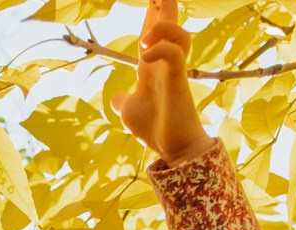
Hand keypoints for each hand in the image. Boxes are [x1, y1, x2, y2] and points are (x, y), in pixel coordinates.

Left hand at [113, 0, 209, 165]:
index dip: (151, 14)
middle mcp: (164, 63)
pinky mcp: (179, 79)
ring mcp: (173, 70)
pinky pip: (173, 53)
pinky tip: (145, 55)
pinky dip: (159, 49)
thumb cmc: (155, 130)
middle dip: (164, 5)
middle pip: (167, 25)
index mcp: (151, 67)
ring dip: (162, 28)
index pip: (151, 33)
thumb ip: (122, 101)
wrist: (173, 149)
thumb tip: (117, 98)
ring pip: (178, 34)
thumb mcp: (129, 112)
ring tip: (144, 40)